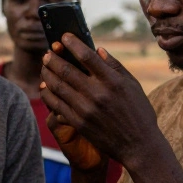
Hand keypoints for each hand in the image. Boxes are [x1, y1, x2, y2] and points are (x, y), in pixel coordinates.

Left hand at [40, 35, 160, 166]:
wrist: (139, 146)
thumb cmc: (139, 113)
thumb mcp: (133, 85)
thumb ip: (114, 66)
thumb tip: (98, 49)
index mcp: (113, 81)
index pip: (87, 56)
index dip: (72, 44)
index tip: (64, 37)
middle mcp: (98, 94)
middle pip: (67, 70)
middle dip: (53, 58)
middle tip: (47, 52)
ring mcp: (86, 109)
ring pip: (58, 86)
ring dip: (47, 74)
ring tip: (44, 66)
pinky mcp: (79, 123)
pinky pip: (57, 105)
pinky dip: (48, 93)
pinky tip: (46, 87)